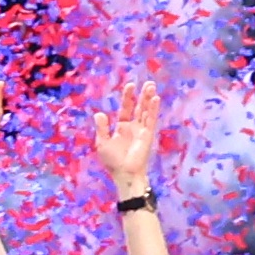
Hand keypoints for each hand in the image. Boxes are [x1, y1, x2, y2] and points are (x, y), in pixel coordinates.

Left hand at [94, 74, 160, 192]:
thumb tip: (99, 113)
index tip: (130, 85)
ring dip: (149, 99)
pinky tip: (155, 99)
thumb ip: (102, 128)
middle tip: (147, 82)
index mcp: (122, 127)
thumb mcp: (102, 142)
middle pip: (139, 107)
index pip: (126, 108)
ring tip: (152, 86)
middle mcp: (133, 126)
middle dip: (142, 95)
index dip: (127, 97)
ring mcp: (142, 129)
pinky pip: (151, 119)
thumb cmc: (112, 160)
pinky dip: (153, 109)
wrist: (124, 172)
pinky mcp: (148, 134)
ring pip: (146, 110)